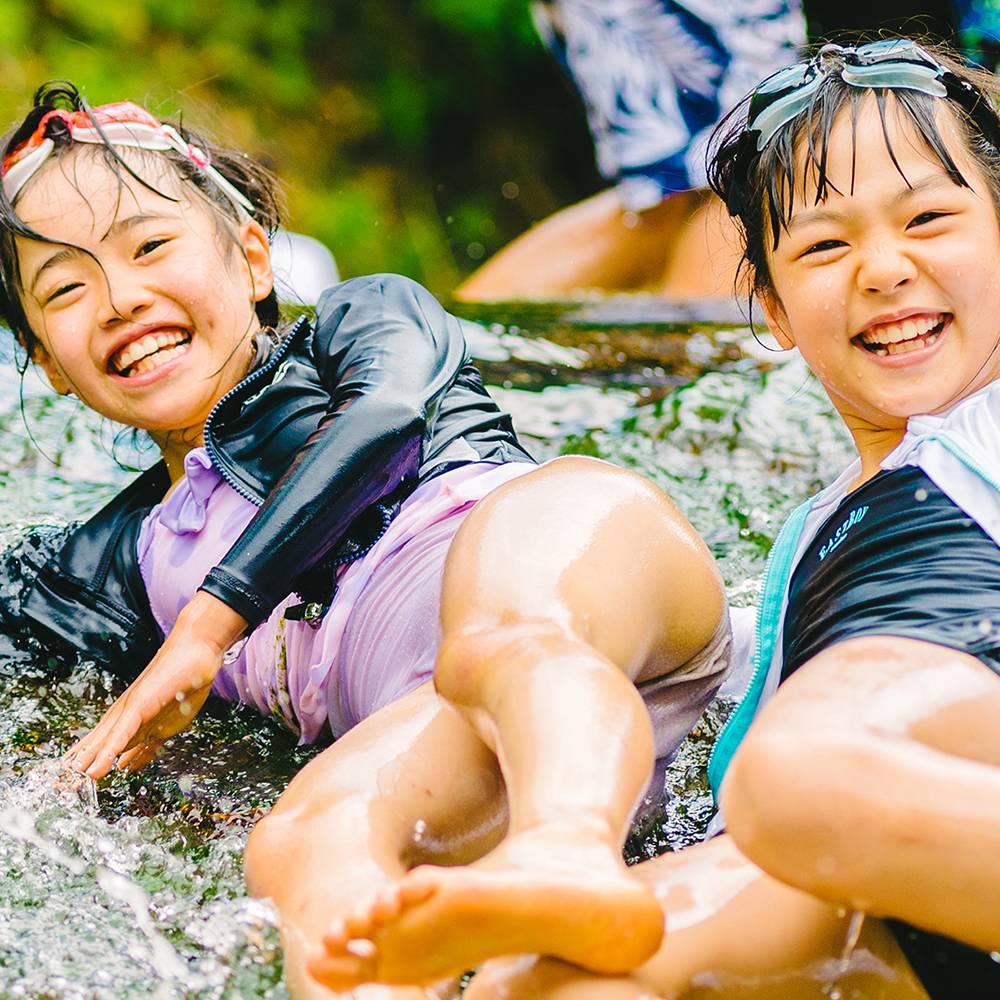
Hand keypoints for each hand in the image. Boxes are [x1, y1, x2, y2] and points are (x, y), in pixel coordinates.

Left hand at [65, 592, 246, 778]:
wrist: (195, 648)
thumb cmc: (182, 679)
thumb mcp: (164, 721)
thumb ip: (144, 745)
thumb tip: (125, 767)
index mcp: (126, 720)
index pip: (98, 746)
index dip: (83, 765)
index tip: (65, 784)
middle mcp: (125, 715)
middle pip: (95, 745)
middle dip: (79, 766)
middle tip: (60, 786)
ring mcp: (133, 710)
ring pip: (105, 741)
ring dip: (88, 760)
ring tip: (70, 779)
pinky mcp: (143, 705)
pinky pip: (124, 732)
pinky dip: (110, 751)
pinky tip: (99, 767)